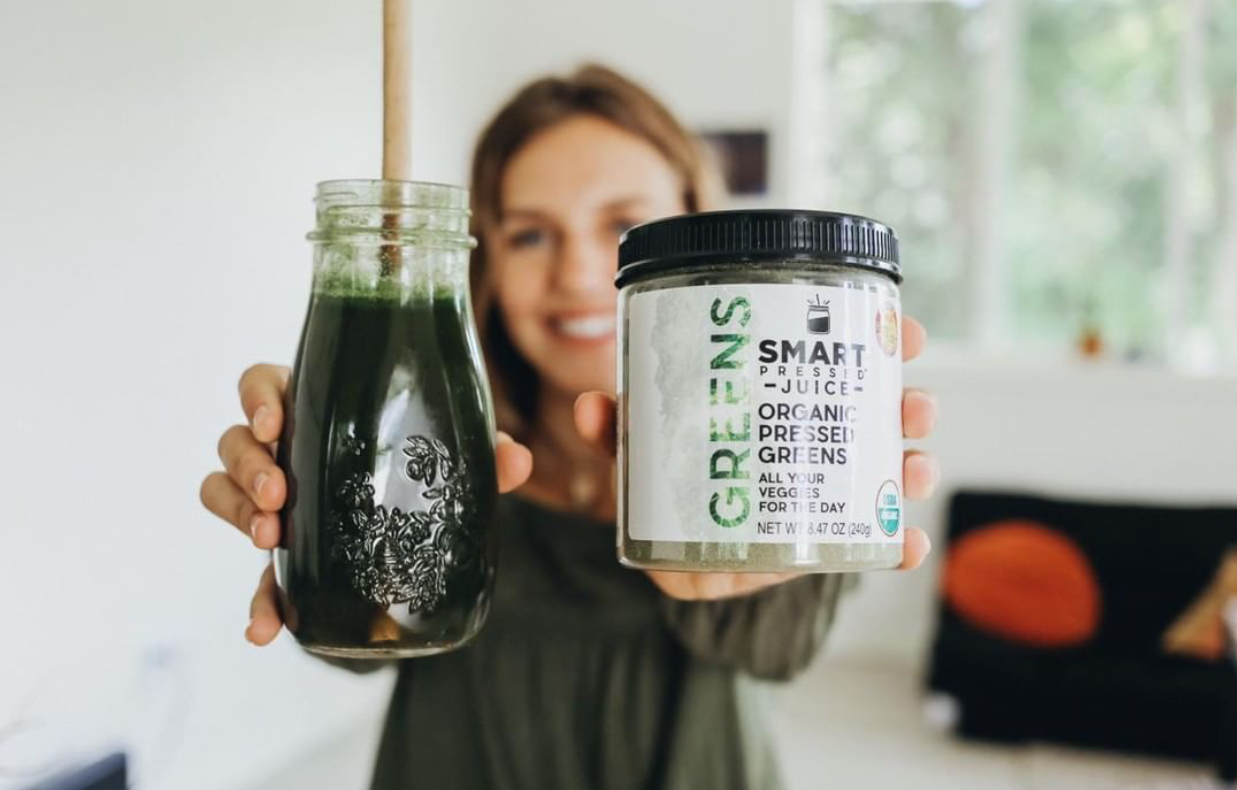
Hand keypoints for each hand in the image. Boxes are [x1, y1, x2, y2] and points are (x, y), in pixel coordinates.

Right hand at [198, 364, 533, 644]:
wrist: (420, 528)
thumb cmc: (423, 462)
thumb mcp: (454, 455)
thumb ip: (485, 453)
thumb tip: (516, 462)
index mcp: (315, 408)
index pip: (264, 385)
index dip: (257, 399)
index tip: (274, 423)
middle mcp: (284, 451)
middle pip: (235, 442)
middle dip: (248, 466)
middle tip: (279, 492)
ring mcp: (275, 503)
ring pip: (222, 492)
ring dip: (237, 513)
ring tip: (268, 535)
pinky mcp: (286, 557)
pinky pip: (257, 577)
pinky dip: (258, 603)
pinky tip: (264, 629)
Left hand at [574, 316, 939, 600]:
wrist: (669, 557)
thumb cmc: (663, 485)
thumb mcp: (644, 449)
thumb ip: (621, 432)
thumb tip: (592, 407)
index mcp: (783, 402)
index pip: (837, 362)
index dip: (876, 342)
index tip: (905, 331)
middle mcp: (810, 441)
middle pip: (873, 415)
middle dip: (905, 406)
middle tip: (915, 404)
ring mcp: (820, 495)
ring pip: (880, 474)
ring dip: (909, 466)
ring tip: (915, 466)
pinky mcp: (817, 545)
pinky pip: (865, 545)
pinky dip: (892, 548)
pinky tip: (906, 547)